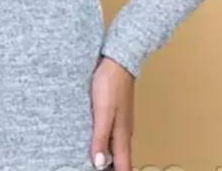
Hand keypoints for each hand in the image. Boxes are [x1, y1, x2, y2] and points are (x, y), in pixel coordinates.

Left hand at [90, 55, 134, 170]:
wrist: (117, 60)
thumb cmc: (111, 83)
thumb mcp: (103, 112)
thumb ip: (101, 137)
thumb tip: (99, 163)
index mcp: (122, 135)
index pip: (124, 166)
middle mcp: (123, 131)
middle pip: (121, 160)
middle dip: (114, 169)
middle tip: (98, 170)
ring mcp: (120, 121)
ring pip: (116, 148)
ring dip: (110, 158)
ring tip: (97, 164)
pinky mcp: (114, 112)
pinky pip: (111, 134)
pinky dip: (105, 143)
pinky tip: (97, 141)